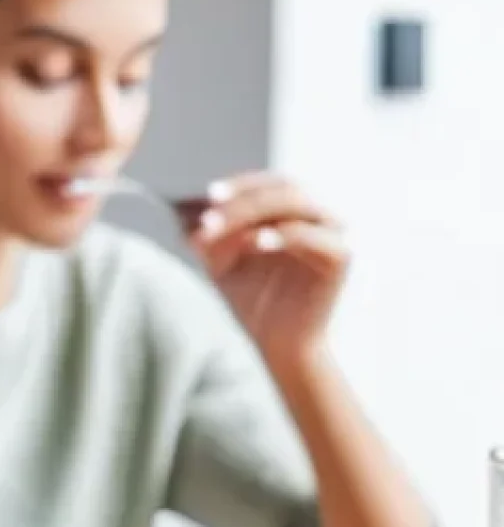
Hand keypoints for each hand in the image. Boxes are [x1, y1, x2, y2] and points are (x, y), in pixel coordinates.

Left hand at [187, 172, 348, 366]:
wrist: (278, 343)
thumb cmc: (253, 299)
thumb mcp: (221, 264)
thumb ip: (208, 238)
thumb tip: (186, 219)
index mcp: (292, 212)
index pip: (269, 182)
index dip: (240, 184)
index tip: (208, 194)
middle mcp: (317, 216)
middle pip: (284, 188)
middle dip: (242, 198)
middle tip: (209, 214)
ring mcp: (332, 234)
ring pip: (298, 204)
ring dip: (254, 212)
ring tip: (220, 228)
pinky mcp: (340, 257)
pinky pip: (313, 236)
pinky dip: (283, 234)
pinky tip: (257, 242)